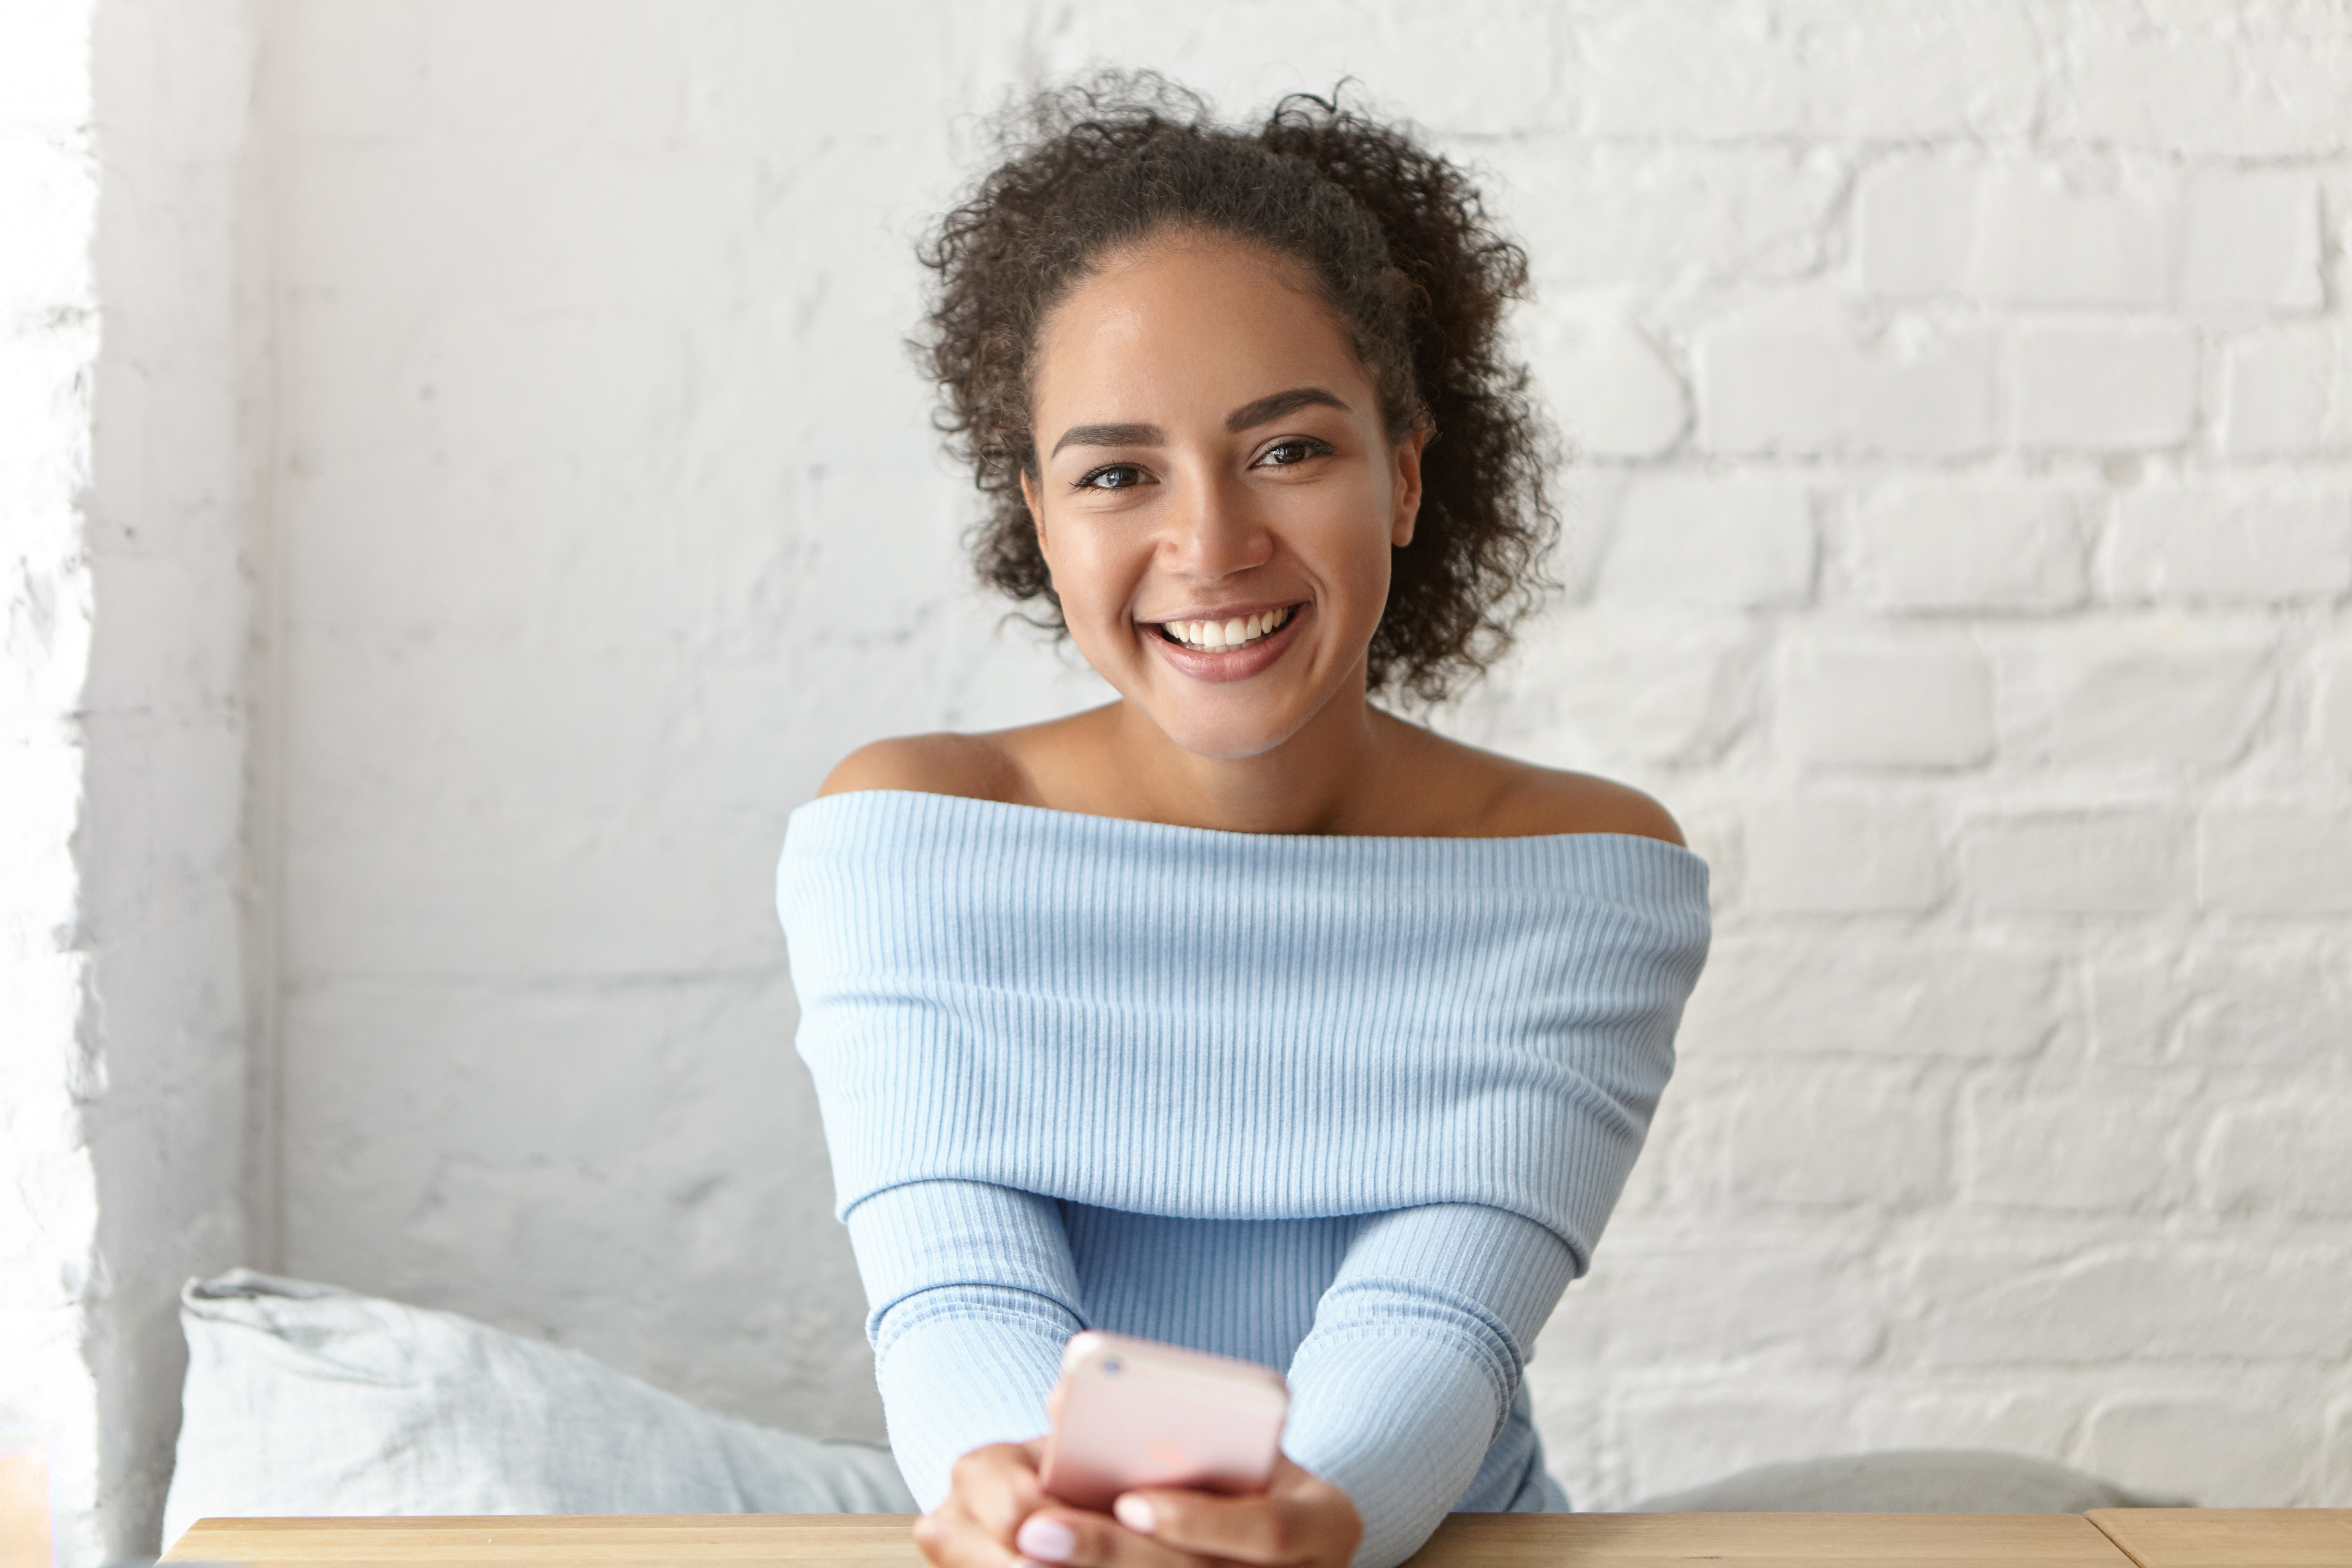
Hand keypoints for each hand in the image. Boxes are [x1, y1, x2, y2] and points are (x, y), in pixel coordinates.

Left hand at [912, 1440, 1360, 1567]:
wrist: (1290, 1534)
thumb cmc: (1250, 1474)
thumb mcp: (1236, 1437)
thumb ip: (1169, 1419)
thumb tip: (1065, 1399)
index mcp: (1326, 1522)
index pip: (1268, 1528)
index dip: (1197, 1521)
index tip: (1129, 1501)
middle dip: (1115, 1554)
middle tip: (1038, 1532)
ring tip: (1033, 1550)